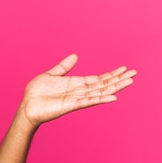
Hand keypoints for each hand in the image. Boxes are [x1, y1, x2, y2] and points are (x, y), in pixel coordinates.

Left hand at [19, 54, 136, 128]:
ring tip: (130, 82)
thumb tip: (75, 56)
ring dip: (115, 87)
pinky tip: (113, 97)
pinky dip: (101, 99)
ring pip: (100, 92)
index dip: (111, 74)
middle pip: (103, 85)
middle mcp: (79, 91)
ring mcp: (76, 99)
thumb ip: (63, 67)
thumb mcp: (51, 75)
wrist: (27, 107)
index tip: (124, 69)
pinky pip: (88, 101)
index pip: (98, 79)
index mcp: (75, 84)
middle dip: (118, 79)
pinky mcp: (71, 105)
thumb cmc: (36, 93)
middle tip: (134, 74)